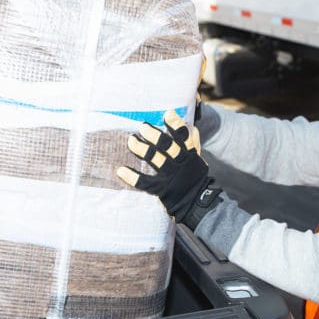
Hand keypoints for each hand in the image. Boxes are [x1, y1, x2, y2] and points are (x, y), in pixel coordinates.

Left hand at [117, 109, 220, 228]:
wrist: (197, 204)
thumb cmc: (195, 178)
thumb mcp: (198, 160)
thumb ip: (194, 144)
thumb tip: (192, 127)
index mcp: (189, 155)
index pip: (184, 137)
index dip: (176, 125)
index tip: (167, 114)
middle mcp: (180, 164)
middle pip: (168, 146)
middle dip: (155, 135)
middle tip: (143, 126)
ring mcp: (171, 177)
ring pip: (157, 161)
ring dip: (143, 149)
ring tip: (131, 141)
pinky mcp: (161, 189)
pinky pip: (145, 183)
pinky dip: (132, 177)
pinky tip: (121, 170)